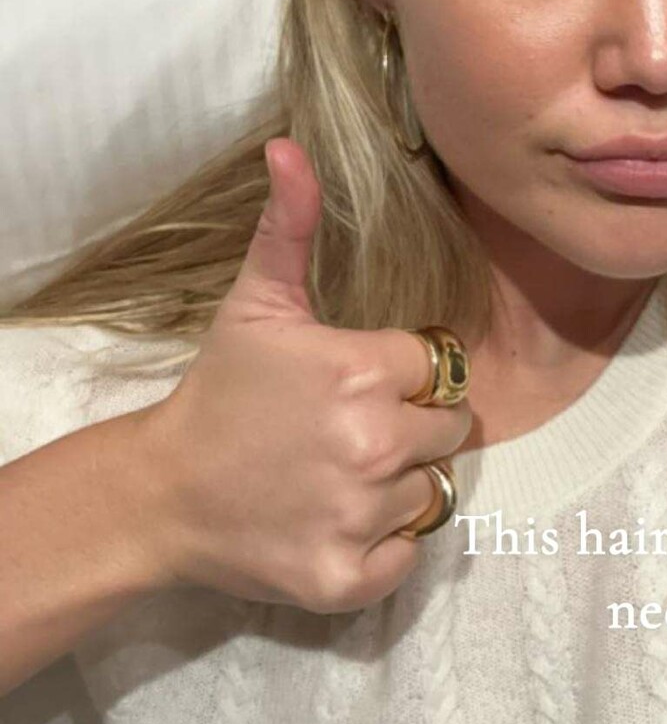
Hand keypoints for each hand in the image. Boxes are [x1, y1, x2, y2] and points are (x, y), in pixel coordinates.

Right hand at [141, 138, 471, 611]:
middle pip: (449, 430)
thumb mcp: (256, 302)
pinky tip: (338, 521)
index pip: (438, 366)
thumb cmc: (217, 393)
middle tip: (353, 430)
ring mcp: (360, 515)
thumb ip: (289, 224)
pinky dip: (383, 549)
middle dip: (412, 427)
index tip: (361, 381)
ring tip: (339, 475)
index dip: (404, 371)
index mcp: (362, 370)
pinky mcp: (345, 577)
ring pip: (431, 494)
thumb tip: (291, 146)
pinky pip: (409, 558)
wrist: (160, 495)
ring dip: (397, 487)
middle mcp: (372, 443)